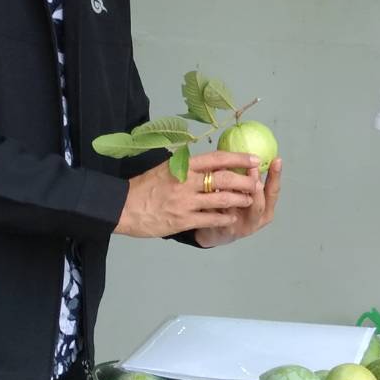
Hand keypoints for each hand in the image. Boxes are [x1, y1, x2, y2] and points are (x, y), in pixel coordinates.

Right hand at [115, 150, 261, 238]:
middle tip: (257, 182)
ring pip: (221, 199)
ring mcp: (185, 202)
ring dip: (239, 200)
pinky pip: (210, 219)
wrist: (122, 208)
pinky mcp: (182, 220)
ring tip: (249, 200)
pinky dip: (224, 218)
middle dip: (245, 181)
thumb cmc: (144, 187)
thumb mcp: (165, 169)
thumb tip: (210, 162)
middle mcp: (186, 182)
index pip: (217, 158)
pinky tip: (232, 217)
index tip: (255, 159)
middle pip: (224, 179)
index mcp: (183, 166)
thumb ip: (187, 166)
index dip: (239, 158)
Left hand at [194, 158, 281, 247]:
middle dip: (255, 184)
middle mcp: (255, 221)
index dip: (276, 177)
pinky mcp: (221, 230)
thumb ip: (249, 181)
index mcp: (266, 212)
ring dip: (234, 190)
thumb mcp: (246, 199)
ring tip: (227, 173)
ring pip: (237, 207)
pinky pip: (218, 211)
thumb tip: (251, 153)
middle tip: (252, 167)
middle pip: (258, 204)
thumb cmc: (233, 210)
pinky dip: (215, 198)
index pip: (273, 193)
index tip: (276, 159)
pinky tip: (210, 186)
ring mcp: (238, 228)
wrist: (212, 233)